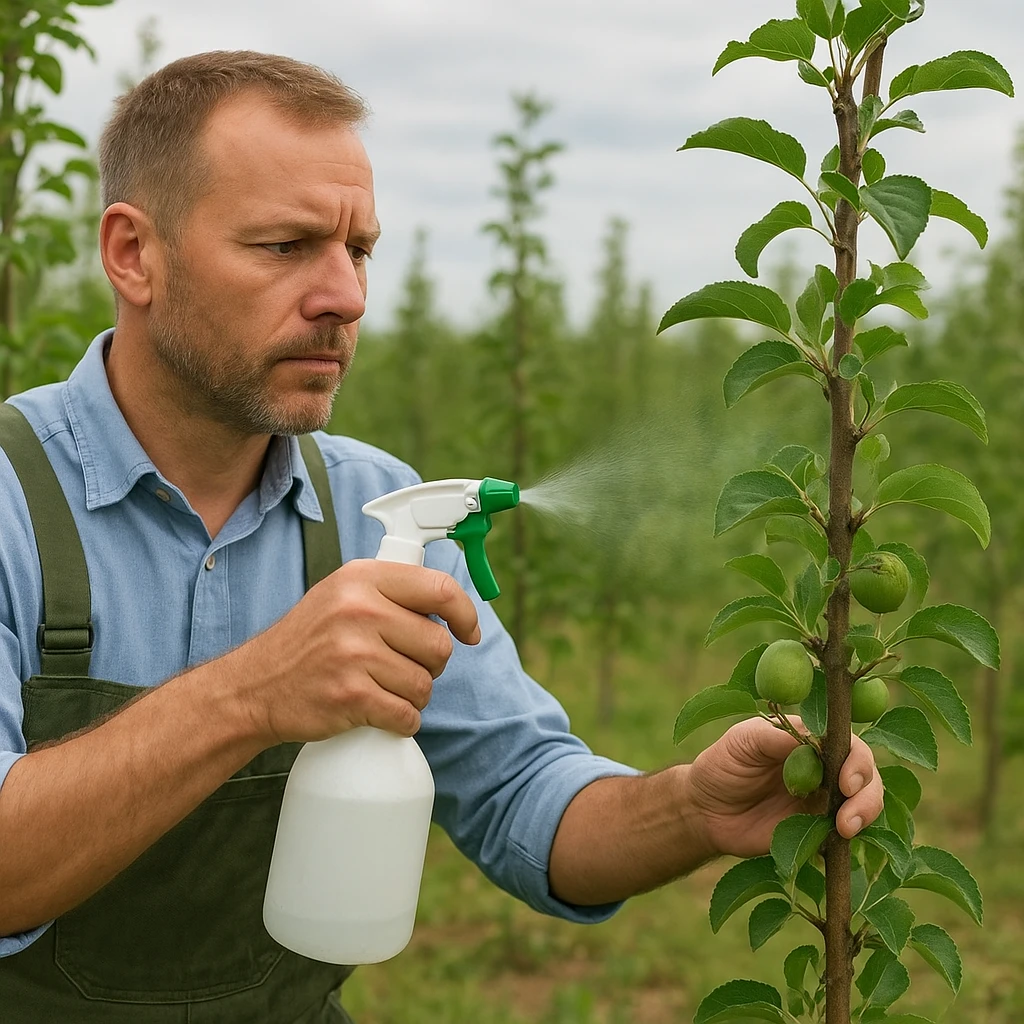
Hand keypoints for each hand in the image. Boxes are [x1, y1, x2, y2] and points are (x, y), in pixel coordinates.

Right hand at [235, 559, 480, 744]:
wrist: (255, 686)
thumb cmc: (308, 642)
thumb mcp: (342, 595)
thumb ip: (390, 592)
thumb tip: (451, 606)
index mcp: (363, 578)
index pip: (440, 588)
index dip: (466, 614)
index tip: (469, 633)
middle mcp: (359, 610)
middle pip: (438, 645)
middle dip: (430, 664)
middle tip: (401, 666)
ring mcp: (354, 653)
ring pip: (425, 684)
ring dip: (413, 695)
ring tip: (383, 688)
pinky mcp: (351, 696)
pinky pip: (407, 715)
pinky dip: (401, 721)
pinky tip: (380, 712)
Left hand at [686, 716, 883, 859]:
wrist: (705, 810)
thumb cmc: (722, 765)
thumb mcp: (744, 741)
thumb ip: (779, 737)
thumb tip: (816, 737)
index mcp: (808, 739)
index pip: (846, 742)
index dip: (856, 759)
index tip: (846, 780)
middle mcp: (823, 767)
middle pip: (864, 773)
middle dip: (866, 791)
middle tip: (850, 811)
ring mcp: (823, 799)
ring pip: (864, 802)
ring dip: (864, 813)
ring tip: (845, 829)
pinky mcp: (818, 829)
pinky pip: (845, 834)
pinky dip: (850, 838)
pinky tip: (837, 841)